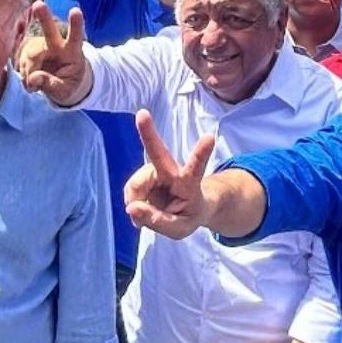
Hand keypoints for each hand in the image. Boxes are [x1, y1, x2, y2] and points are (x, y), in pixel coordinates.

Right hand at [19, 2, 87, 104]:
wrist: (62, 83)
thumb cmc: (68, 85)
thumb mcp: (65, 92)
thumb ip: (51, 85)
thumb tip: (33, 79)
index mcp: (73, 52)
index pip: (76, 37)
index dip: (76, 24)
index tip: (76, 11)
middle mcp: (57, 45)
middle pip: (50, 31)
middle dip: (44, 17)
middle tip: (38, 5)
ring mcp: (42, 45)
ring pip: (29, 54)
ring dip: (29, 71)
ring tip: (35, 86)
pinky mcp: (29, 49)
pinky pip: (20, 59)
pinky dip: (23, 72)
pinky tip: (30, 79)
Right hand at [124, 109, 214, 239]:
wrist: (188, 206)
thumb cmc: (189, 215)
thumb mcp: (180, 228)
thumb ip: (157, 221)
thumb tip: (131, 208)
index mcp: (190, 183)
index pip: (196, 168)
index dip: (201, 154)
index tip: (210, 137)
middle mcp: (172, 171)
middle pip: (158, 152)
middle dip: (148, 133)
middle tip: (142, 114)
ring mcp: (156, 171)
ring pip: (136, 186)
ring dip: (137, 202)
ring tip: (149, 213)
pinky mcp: (144, 175)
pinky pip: (131, 190)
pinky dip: (134, 202)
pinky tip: (143, 206)